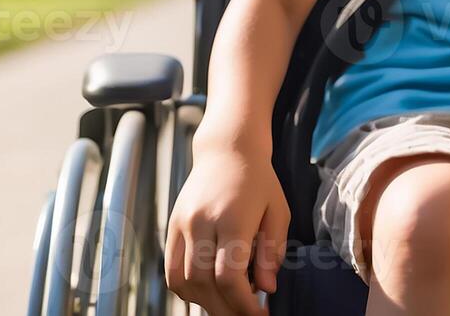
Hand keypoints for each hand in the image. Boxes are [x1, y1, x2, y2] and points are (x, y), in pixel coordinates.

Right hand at [165, 140, 287, 315]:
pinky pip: (172, 271)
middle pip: (205, 284)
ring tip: (229, 303)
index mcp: (232, 217)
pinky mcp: (171, 227)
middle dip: (227, 309)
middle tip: (246, 314)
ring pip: (184, 282)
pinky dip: (187, 290)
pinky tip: (208, 290)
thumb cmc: (259, 181)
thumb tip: (267, 288)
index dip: (244, 304)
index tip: (260, 314)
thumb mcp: (278, 211)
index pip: (229, 276)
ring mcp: (182, 225)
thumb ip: (272, 251)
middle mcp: (202, 222)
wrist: (226, 150)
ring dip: (206, 302)